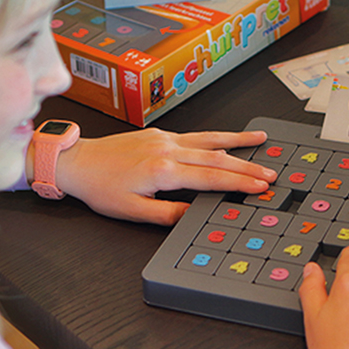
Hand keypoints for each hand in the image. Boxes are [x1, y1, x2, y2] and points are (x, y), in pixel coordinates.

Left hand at [46, 128, 274, 224]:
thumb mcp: (131, 211)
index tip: (259, 187)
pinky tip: (228, 138)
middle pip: (217, 157)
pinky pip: (196, 135)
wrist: (77, 161)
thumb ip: (166, 214)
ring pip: (209, 139)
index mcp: (162, 171)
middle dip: (247, 165)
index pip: (210, 178)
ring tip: (261, 139)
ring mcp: (165, 139)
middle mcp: (168, 149)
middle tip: (271, 172)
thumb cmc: (100, 187)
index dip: (238, 183)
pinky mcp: (160, 134)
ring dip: (237, 140)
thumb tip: (194, 215)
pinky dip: (217, 136)